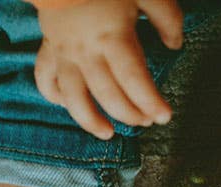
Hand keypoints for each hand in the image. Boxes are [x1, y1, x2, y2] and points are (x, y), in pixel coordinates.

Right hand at [34, 0, 182, 139]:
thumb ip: (166, 19)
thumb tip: (175, 46)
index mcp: (112, 37)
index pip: (133, 79)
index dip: (150, 102)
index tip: (165, 116)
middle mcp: (86, 50)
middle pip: (108, 94)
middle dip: (130, 114)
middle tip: (148, 121)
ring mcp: (64, 51)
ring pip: (73, 95)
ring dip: (90, 119)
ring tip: (108, 133)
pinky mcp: (49, 47)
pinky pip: (45, 77)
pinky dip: (54, 95)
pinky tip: (68, 106)